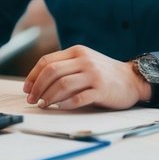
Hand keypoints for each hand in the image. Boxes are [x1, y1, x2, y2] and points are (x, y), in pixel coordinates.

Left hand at [22, 45, 149, 109]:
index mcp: (77, 52)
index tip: (26, 88)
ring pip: (62, 85)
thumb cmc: (103, 73)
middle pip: (52, 72)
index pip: (47, 61)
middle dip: (37, 87)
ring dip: (48, 97)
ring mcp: (94, 74)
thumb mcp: (84, 62)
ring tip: (42, 105)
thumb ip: (65, 67)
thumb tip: (37, 84)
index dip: (33, 76)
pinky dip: (65, 104)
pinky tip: (58, 107)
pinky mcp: (102, 90)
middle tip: (31, 100)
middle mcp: (85, 60)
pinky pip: (78, 98)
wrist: (132, 80)